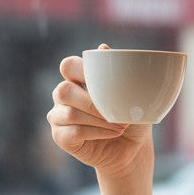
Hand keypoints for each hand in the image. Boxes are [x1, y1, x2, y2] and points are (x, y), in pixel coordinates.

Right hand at [47, 48, 153, 178]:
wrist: (134, 146)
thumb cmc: (132, 116)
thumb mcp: (131, 93)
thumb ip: (116, 71)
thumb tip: (103, 48)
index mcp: (78, 78)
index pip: (68, 66)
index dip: (82, 71)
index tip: (106, 83)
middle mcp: (64, 94)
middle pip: (63, 90)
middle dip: (92, 102)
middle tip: (116, 111)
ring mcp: (59, 116)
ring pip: (69, 113)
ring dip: (99, 120)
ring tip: (120, 126)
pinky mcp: (60, 136)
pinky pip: (72, 132)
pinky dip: (96, 133)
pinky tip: (112, 133)